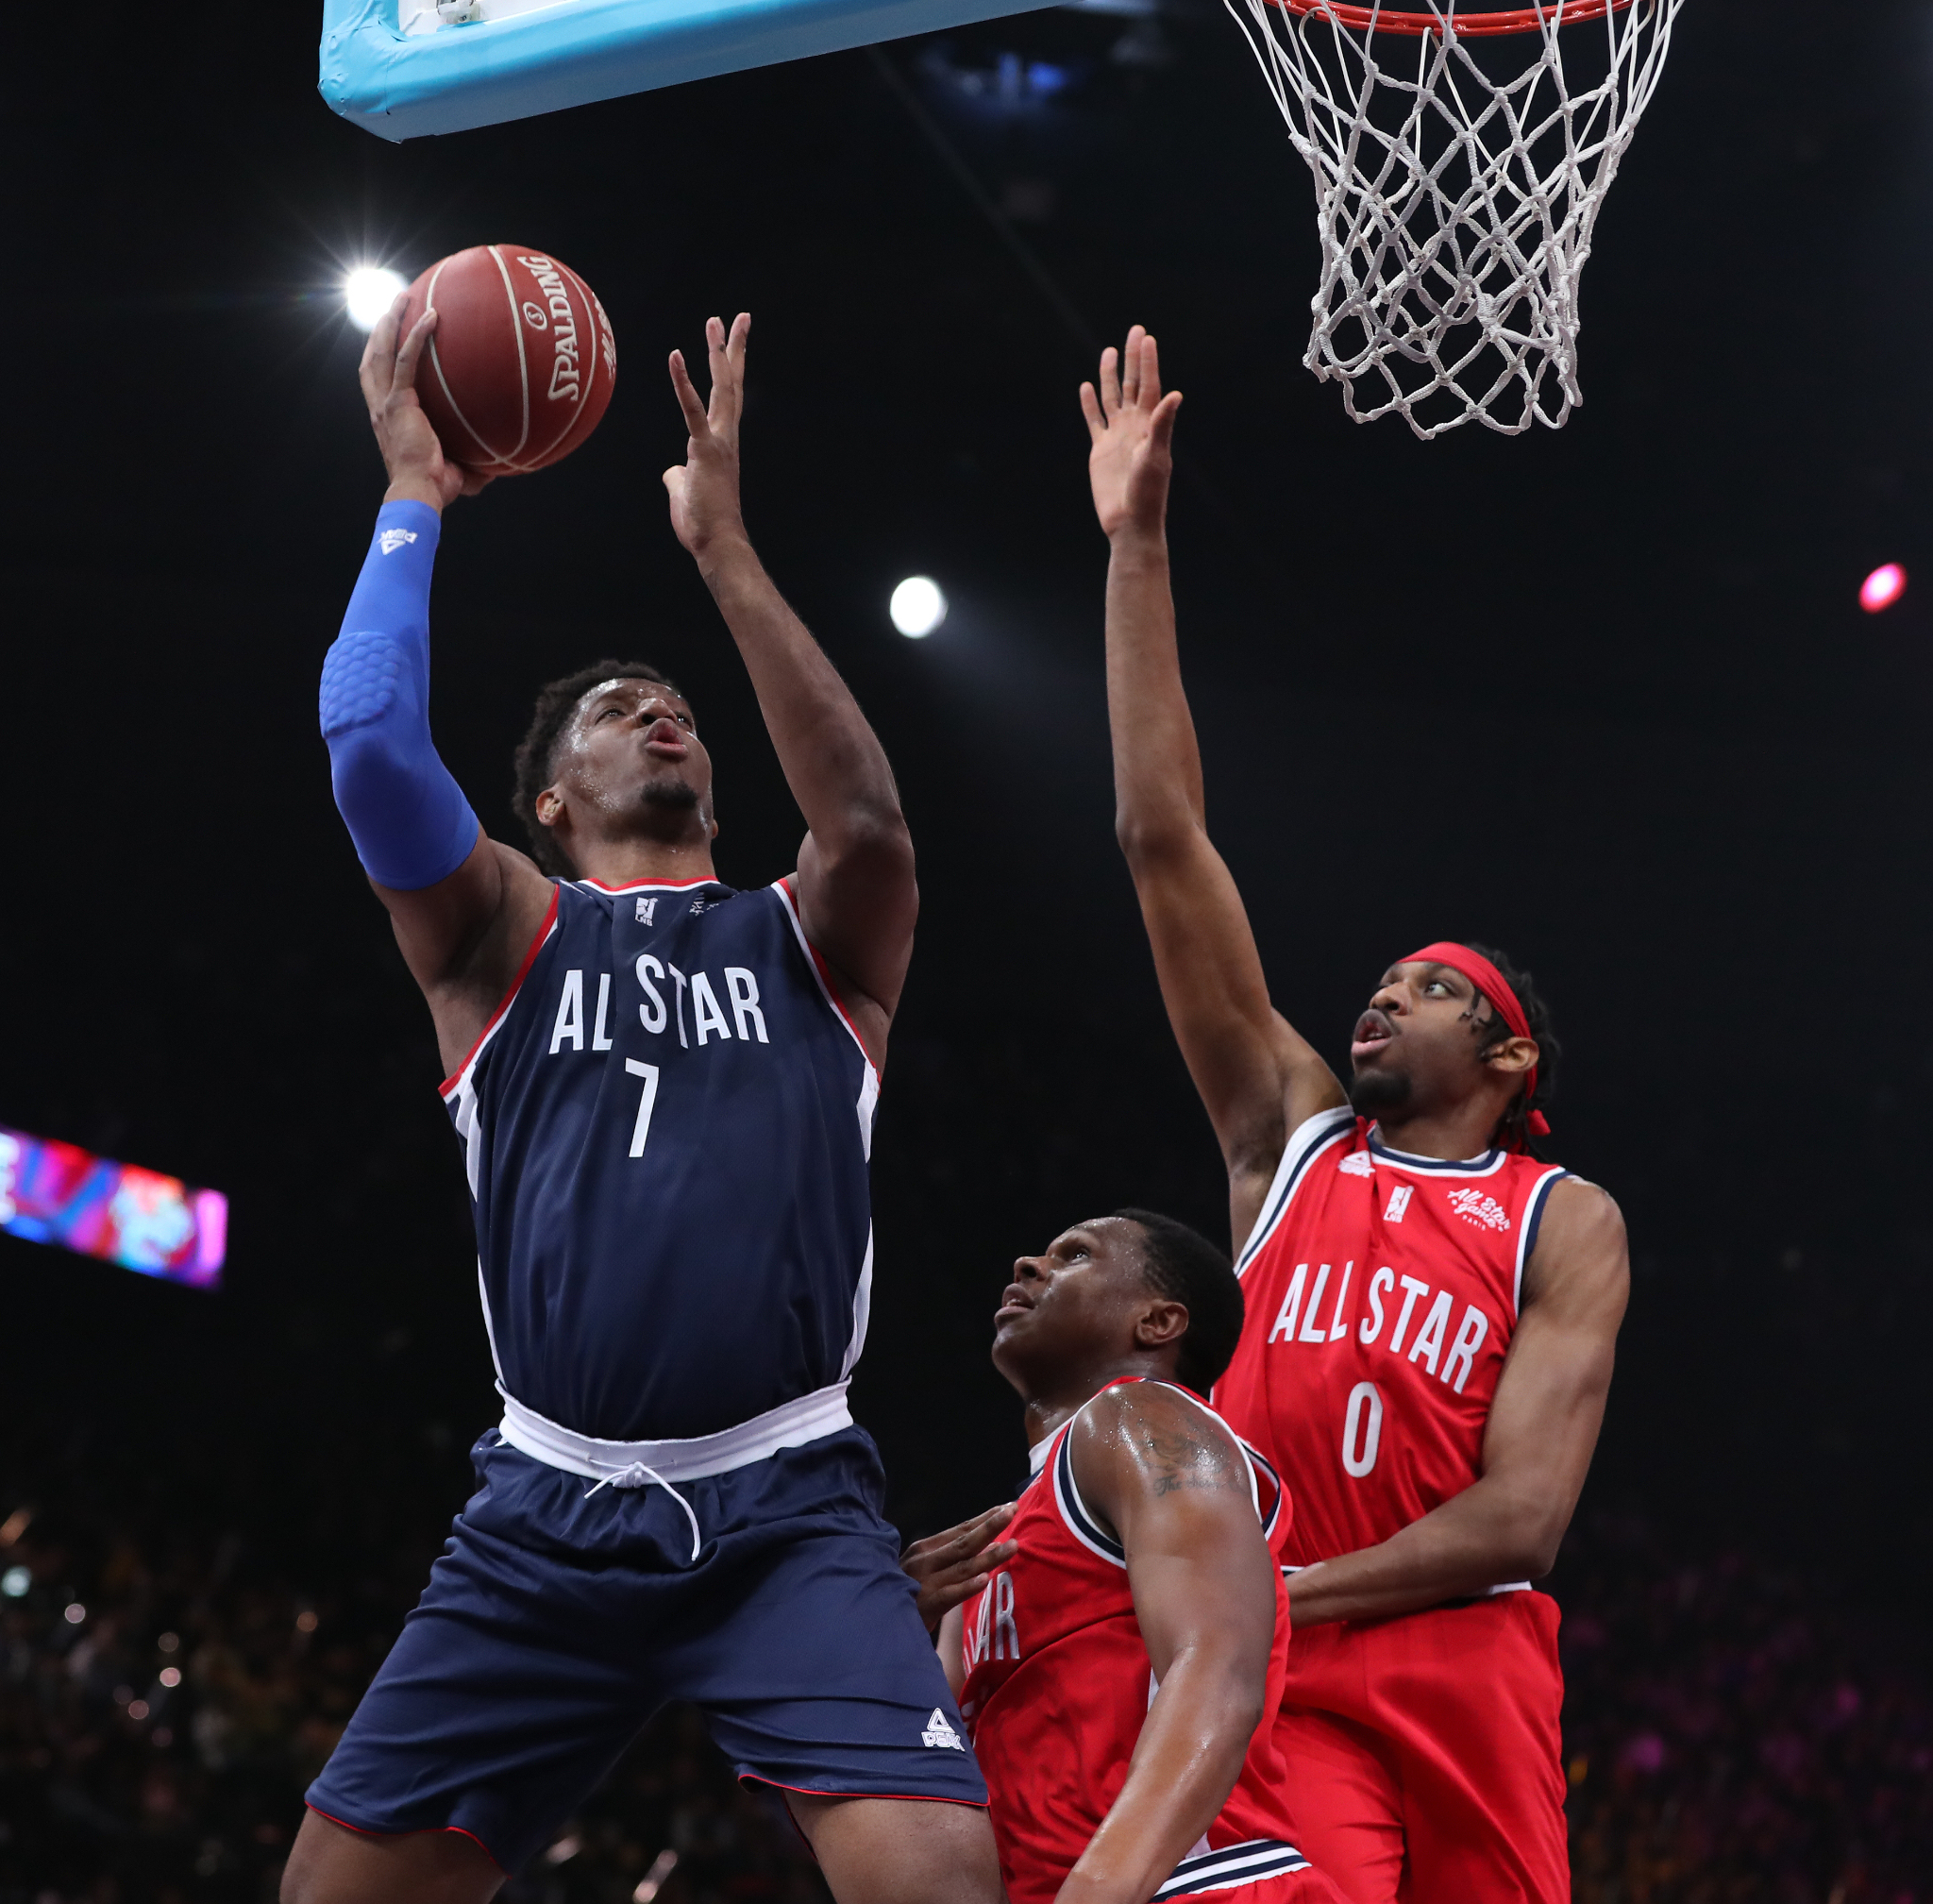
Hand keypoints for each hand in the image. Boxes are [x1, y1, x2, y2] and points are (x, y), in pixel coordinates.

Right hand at [358, 296, 491, 510]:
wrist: (420, 494)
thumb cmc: (436, 490)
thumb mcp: (456, 469)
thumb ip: (474, 461)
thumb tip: (504, 462)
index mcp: (388, 419)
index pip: (378, 381)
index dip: (381, 357)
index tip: (391, 339)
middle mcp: (380, 407)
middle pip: (372, 357)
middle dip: (380, 329)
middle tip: (394, 306)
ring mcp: (386, 403)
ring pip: (382, 351)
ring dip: (391, 321)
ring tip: (404, 297)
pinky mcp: (399, 403)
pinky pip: (407, 360)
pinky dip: (416, 336)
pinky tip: (432, 316)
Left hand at [665, 313, 750, 562]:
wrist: (717, 545)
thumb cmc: (704, 524)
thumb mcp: (686, 492)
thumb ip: (678, 476)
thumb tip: (672, 471)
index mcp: (723, 443)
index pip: (729, 398)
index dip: (732, 367)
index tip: (735, 338)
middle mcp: (727, 437)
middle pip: (732, 384)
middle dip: (734, 348)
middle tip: (738, 317)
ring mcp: (718, 442)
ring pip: (721, 389)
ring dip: (718, 353)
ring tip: (715, 322)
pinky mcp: (705, 450)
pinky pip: (692, 410)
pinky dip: (683, 382)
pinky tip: (676, 356)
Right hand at [900, 1502, 1018, 1633]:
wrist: (876, 1618)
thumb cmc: (903, 1591)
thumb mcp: (920, 1567)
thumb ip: (947, 1556)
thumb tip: (986, 1542)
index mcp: (925, 1548)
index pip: (960, 1530)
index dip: (984, 1518)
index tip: (1007, 1506)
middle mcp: (925, 1561)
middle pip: (964, 1542)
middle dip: (990, 1526)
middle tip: (1012, 1511)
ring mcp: (925, 1583)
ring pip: (962, 1567)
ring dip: (989, 1556)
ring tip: (1012, 1546)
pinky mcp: (925, 1606)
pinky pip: (950, 1596)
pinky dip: (967, 1587)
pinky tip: (984, 1580)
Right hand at [1080, 326, 1180, 542]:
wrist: (1130, 522)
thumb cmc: (1148, 493)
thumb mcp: (1156, 456)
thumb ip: (1162, 424)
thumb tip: (1175, 394)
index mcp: (1150, 425)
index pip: (1149, 385)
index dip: (1148, 361)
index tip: (1146, 338)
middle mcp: (1134, 426)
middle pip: (1132, 384)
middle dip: (1133, 358)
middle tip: (1134, 331)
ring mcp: (1116, 436)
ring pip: (1112, 398)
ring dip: (1109, 376)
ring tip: (1108, 352)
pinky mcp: (1100, 450)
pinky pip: (1094, 421)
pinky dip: (1090, 404)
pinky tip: (1086, 387)